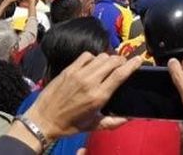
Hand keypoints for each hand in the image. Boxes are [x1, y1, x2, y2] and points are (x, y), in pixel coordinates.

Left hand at [25, 53, 142, 139]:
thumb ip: (113, 122)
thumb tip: (128, 118)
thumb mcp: (93, 126)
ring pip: (101, 57)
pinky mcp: (69, 70)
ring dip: (109, 58)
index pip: (120, 74)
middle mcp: (90, 82)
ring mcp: (78, 74)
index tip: (139, 60)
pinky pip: (86, 56)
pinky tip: (93, 64)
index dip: (132, 64)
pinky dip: (93, 57)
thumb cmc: (69, 125)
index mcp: (98, 96)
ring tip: (109, 64)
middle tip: (123, 64)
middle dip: (122, 60)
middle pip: (113, 61)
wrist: (43, 120)